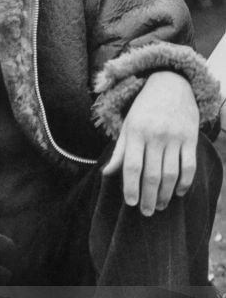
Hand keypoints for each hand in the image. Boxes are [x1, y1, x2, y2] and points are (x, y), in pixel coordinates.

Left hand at [102, 70, 198, 215]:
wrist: (171, 84)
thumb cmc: (144, 110)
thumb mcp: (127, 126)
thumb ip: (119, 151)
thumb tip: (106, 174)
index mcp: (136, 133)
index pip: (131, 166)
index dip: (130, 187)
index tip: (131, 203)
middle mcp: (156, 135)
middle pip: (152, 174)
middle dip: (149, 197)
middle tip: (147, 213)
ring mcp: (175, 137)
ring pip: (171, 173)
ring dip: (166, 194)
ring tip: (160, 206)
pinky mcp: (191, 138)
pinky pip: (189, 165)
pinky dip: (185, 182)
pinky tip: (178, 193)